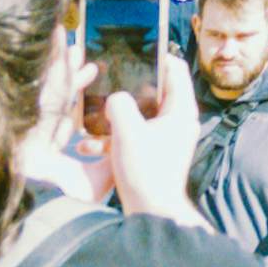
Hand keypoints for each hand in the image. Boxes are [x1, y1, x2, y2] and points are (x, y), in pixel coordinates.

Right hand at [90, 47, 202, 219]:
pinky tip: (87, 148)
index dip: (155, 58)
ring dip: (111, 121)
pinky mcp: (152, 153)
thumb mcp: (128, 132)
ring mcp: (165, 138)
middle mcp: (177, 121)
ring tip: (86, 128)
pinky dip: (113, 139)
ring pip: (137, 117)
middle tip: (103, 87)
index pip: (175, 70)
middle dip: (124, 92)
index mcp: (181, 110)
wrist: (152, 213)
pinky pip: (132, 136)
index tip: (133, 53)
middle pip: (151, 93)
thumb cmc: (146, 172)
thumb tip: (115, 98)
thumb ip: (120, 106)